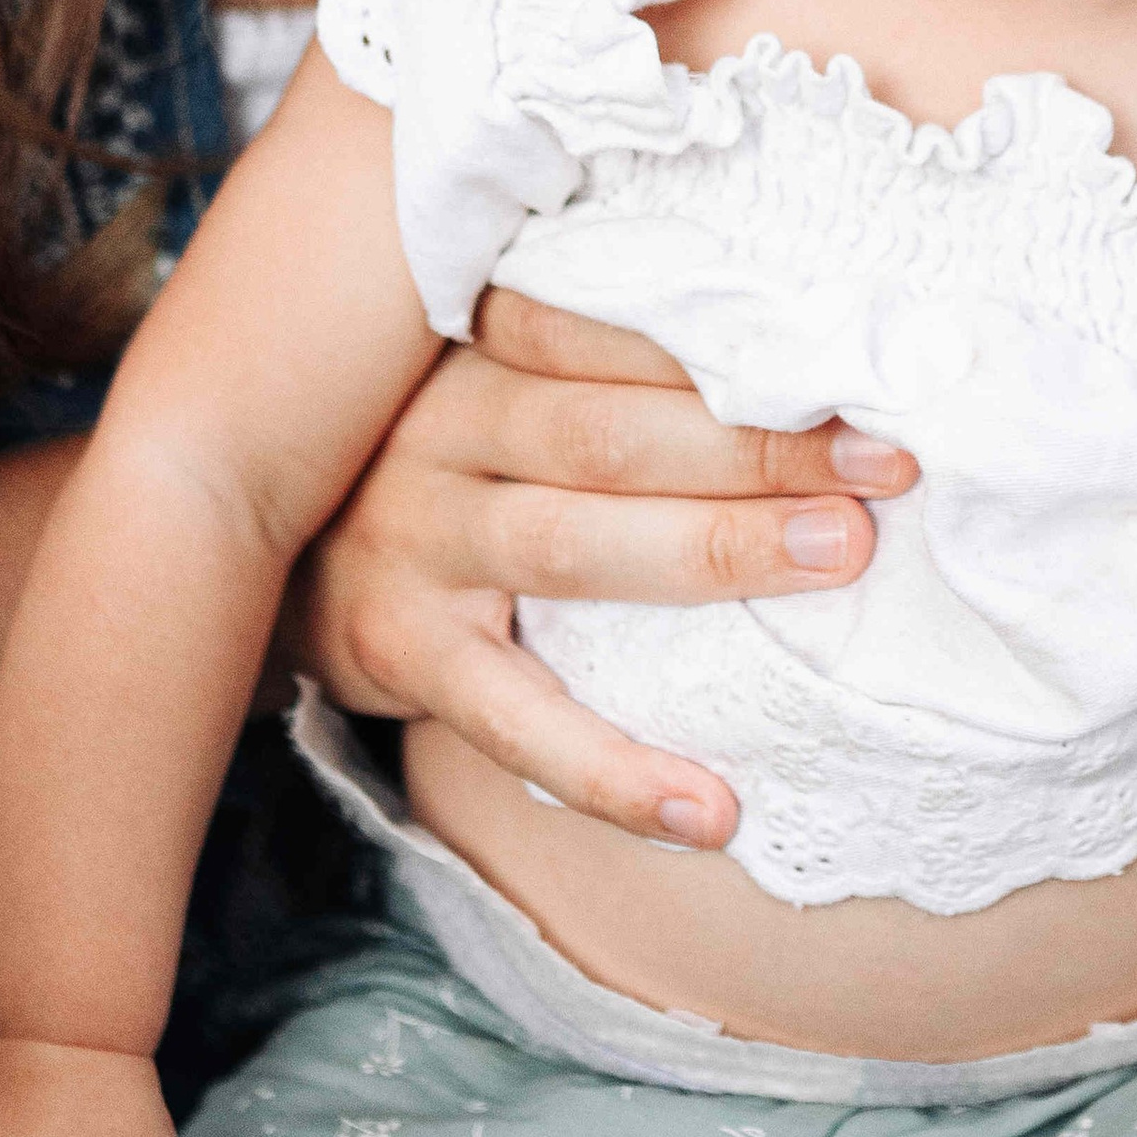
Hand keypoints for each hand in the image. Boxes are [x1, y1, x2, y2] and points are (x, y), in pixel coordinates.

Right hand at [278, 290, 918, 847]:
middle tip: (889, 463)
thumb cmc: (432, 452)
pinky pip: (513, 722)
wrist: (247, 546)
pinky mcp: (397, 655)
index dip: (737, 343)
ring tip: (835, 557)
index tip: (864, 355)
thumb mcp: (487, 372)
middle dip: (758, 444)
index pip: (616, 328)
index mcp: (474, 343)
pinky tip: (711, 808)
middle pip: (613, 429)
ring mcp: (412, 543)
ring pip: (572, 543)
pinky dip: (612, 771)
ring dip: (712, 550)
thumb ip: (602, 349)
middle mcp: (437, 430)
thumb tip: (801, 337)